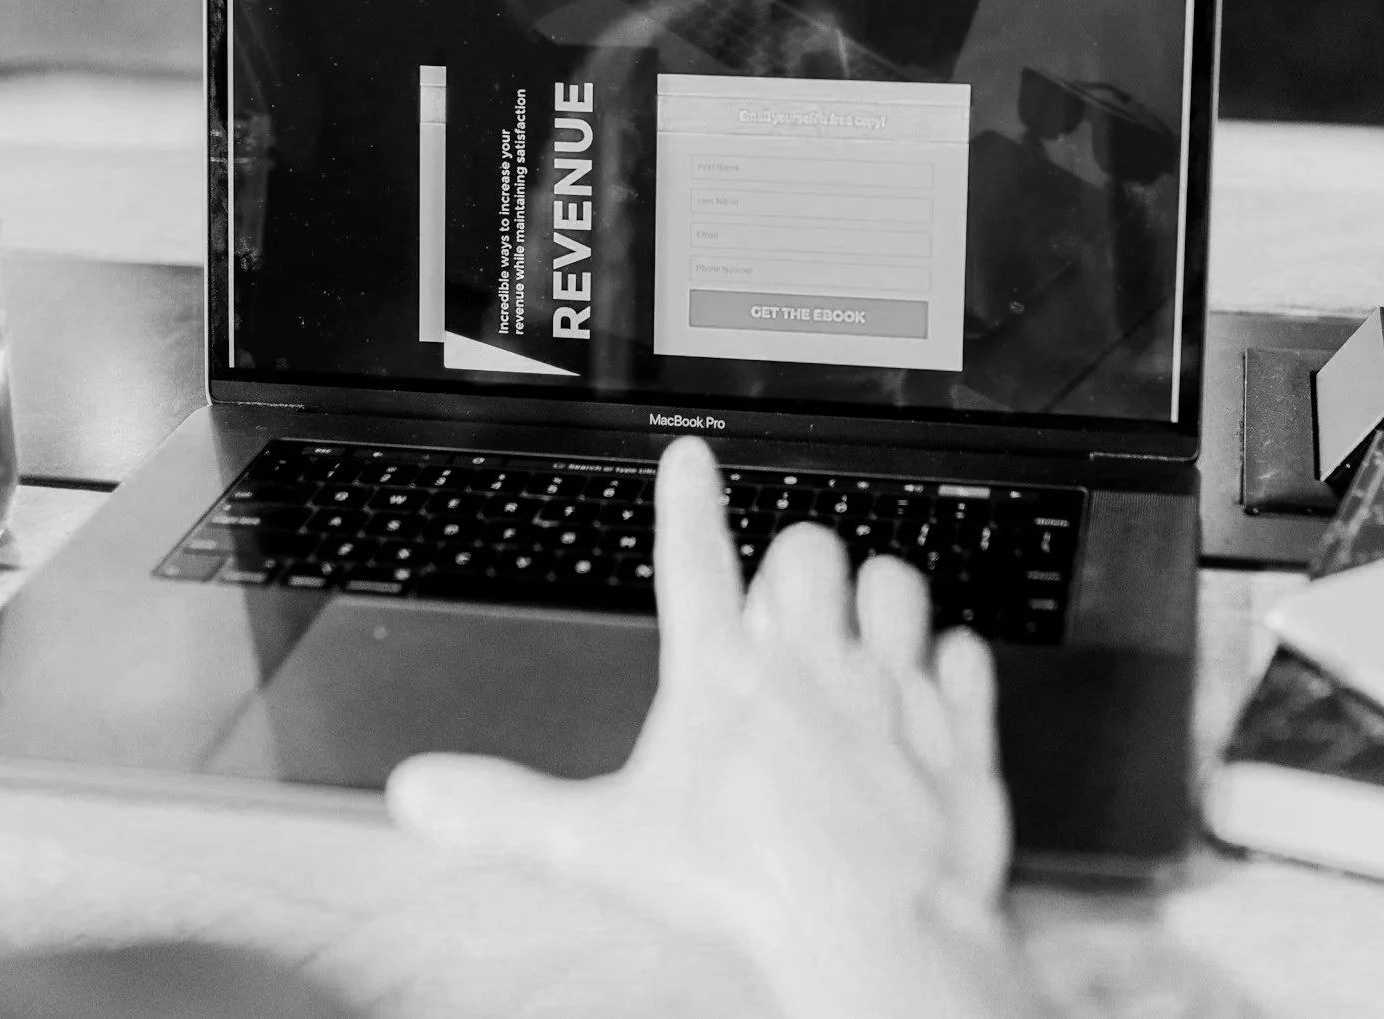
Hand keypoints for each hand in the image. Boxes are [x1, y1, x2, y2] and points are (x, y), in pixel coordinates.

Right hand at [387, 437, 1050, 1018]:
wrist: (873, 929)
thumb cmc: (744, 888)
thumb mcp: (601, 849)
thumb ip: (506, 810)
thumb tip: (417, 792)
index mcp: (721, 677)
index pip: (696, 557)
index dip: (688, 498)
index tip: (691, 454)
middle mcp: (809, 663)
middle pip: (807, 546)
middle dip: (796, 561)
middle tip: (788, 606)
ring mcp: (890, 686)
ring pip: (895, 578)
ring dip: (879, 598)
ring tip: (861, 633)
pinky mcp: (955, 724)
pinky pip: (967, 651)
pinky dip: (951, 662)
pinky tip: (933, 683)